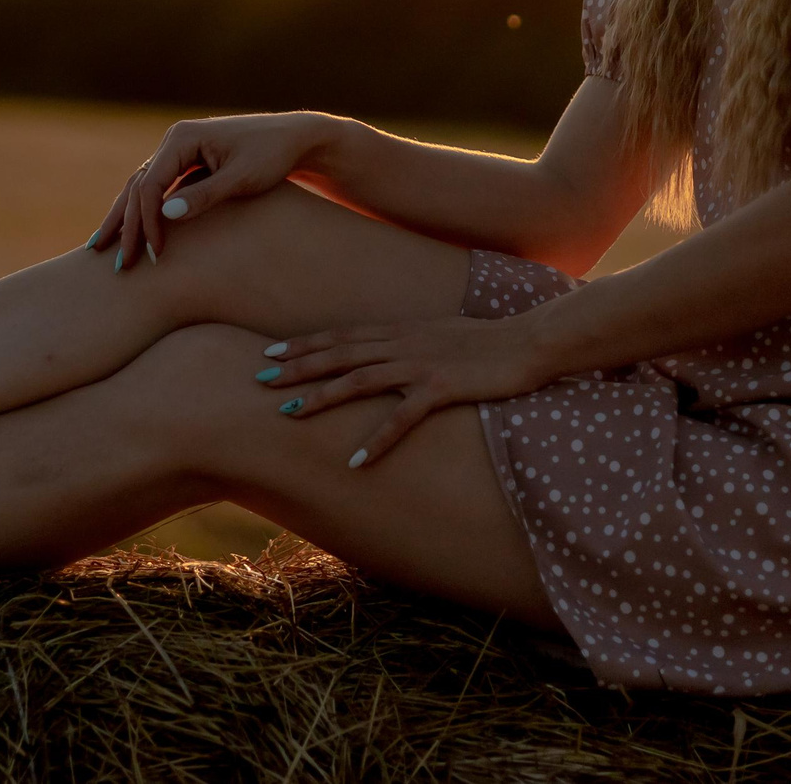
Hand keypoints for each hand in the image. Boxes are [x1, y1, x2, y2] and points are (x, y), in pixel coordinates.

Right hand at [87, 112, 337, 270]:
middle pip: (137, 186)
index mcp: (182, 138)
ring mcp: (178, 150)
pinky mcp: (186, 162)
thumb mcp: (242, 178)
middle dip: (125, 225)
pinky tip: (132, 233)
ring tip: (103, 249)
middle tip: (118, 264)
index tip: (154, 255)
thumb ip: (205, 196)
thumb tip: (165, 215)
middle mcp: (174, 140)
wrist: (295, 138)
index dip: (148, 222)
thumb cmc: (272, 155)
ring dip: (125, 219)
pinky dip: (142, 212)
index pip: (150, 184)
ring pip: (141, 188)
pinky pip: (156, 189)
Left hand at [254, 314, 551, 467]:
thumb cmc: (489, 342)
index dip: (305, 344)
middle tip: (260, 378)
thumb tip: (386, 353)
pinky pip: (403, 417)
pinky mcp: (442, 388)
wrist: (530, 340)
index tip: (271, 353)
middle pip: (339, 354)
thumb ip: (412, 343)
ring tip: (289, 412)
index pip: (343, 336)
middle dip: (298, 367)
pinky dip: (377, 439)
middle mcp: (403, 342)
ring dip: (321, 395)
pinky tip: (356, 460)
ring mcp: (421, 364)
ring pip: (359, 379)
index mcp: (402, 329)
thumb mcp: (442, 334)